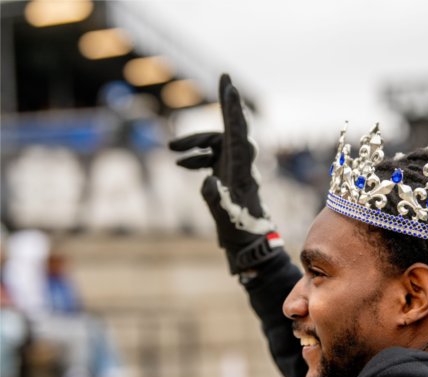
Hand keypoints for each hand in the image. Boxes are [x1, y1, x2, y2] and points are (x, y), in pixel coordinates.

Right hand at [169, 74, 282, 273]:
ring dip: (194, 142)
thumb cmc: (239, 230)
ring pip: (216, 141)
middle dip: (226, 104)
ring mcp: (235, 166)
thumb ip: (215, 199)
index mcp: (242, 168)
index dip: (232, 108)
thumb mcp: (225, 217)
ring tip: (171, 149)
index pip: (237, 131)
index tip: (229, 85)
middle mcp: (241, 163)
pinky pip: (212, 155)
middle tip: (224, 77)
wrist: (248, 242)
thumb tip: (207, 180)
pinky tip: (181, 165)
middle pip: (231, 127)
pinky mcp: (229, 172)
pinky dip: (196, 156)